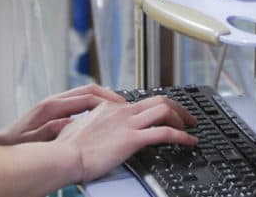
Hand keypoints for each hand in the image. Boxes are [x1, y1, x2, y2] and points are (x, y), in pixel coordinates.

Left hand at [0, 84, 127, 144]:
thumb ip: (52, 130)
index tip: (121, 105)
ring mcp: (55, 103)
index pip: (87, 97)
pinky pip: (79, 101)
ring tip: (117, 106)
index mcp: (52, 107)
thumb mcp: (35, 140)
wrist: (2, 142)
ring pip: (84, 93)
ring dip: (102, 98)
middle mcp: (55, 101)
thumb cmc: (17, 143)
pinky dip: (93, 103)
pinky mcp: (54, 109)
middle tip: (125, 103)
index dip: (106, 100)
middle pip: (88, 90)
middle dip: (109, 95)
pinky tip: (100, 112)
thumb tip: (70, 122)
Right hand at [55, 95, 197, 183]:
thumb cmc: (66, 148)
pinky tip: (190, 142)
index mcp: (109, 108)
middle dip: (177, 107)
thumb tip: (82, 127)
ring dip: (182, 118)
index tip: (162, 115)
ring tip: (190, 128)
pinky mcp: (132, 139)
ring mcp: (128, 123)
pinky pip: (165, 133)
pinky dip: (182, 136)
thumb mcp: (75, 128)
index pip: (140, 102)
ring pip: (164, 110)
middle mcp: (121, 111)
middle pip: (158, 99)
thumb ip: (85, 124)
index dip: (155, 108)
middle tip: (187, 117)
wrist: (65, 156)